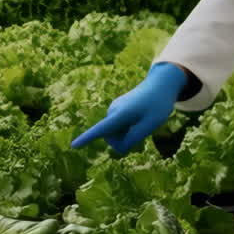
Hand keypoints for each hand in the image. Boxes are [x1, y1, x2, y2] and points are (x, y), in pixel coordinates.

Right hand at [71, 62, 188, 153]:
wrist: (160, 84)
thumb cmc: (157, 105)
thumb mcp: (150, 125)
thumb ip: (133, 139)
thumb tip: (118, 148)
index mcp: (120, 114)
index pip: (101, 129)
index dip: (86, 138)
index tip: (73, 146)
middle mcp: (113, 111)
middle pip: (111, 138)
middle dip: (123, 140)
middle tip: (143, 129)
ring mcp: (113, 110)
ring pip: (115, 133)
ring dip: (126, 133)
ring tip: (142, 120)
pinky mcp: (116, 110)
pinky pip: (118, 127)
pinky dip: (127, 128)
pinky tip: (138, 117)